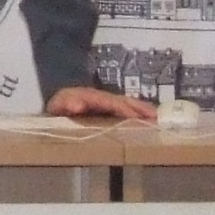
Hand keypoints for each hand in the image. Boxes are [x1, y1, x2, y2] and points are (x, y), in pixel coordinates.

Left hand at [44, 85, 158, 123]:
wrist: (58, 100)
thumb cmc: (58, 106)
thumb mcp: (57, 106)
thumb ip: (64, 105)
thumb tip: (75, 105)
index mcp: (90, 96)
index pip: (108, 102)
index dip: (121, 109)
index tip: (133, 117)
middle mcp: (102, 96)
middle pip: (123, 100)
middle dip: (138, 107)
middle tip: (154, 116)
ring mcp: (107, 100)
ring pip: (127, 103)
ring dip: (142, 109)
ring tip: (157, 117)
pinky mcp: (109, 107)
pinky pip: (126, 108)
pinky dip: (139, 111)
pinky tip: (150, 118)